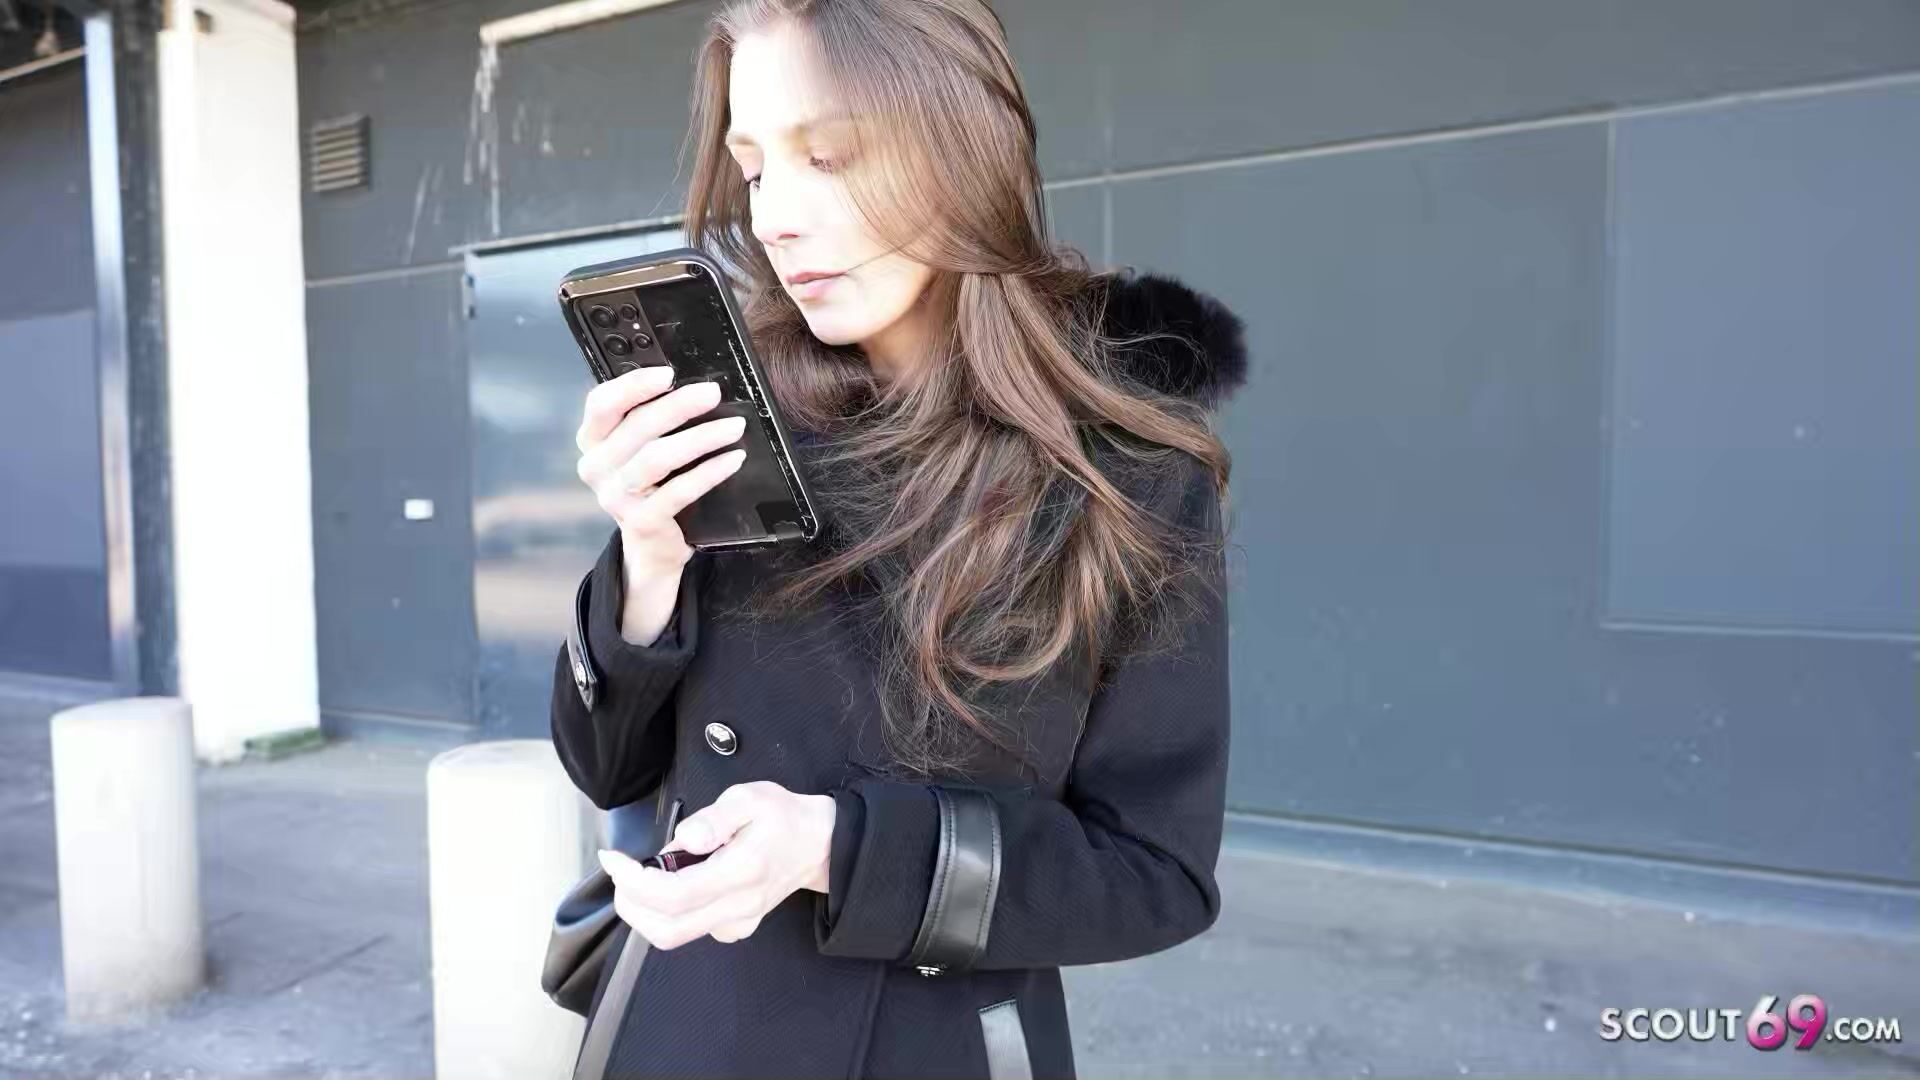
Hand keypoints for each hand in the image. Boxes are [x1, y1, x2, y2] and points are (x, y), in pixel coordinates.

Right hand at [574, 366, 748, 569]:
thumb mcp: (638, 450)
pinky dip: (710, 472)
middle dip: (679, 406)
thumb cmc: (651, 485)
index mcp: (592, 440)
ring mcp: (615, 496)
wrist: (650, 544)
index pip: (601, 403)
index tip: (668, 373)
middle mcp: (596, 467)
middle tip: (713, 393)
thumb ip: (649, 419)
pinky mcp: (642, 521)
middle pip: (637, 426)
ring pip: (658, 457)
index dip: (633, 385)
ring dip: (701, 438)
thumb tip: (692, 386)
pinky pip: (679, 491)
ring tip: (733, 427)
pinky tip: (732, 459)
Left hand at [597, 781, 836, 949]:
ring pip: (674, 935)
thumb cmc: (783, 818)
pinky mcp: (736, 928)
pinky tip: (674, 886)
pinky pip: (690, 931)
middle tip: (621, 871)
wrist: (819, 845)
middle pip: (666, 928)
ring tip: (646, 875)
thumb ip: (715, 818)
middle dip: (630, 903)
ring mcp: (737, 922)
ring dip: (644, 910)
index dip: (632, 881)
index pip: (672, 894)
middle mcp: (737, 907)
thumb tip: (686, 839)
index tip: (613, 858)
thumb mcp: (750, 798)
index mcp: (740, 872)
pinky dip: (667, 913)